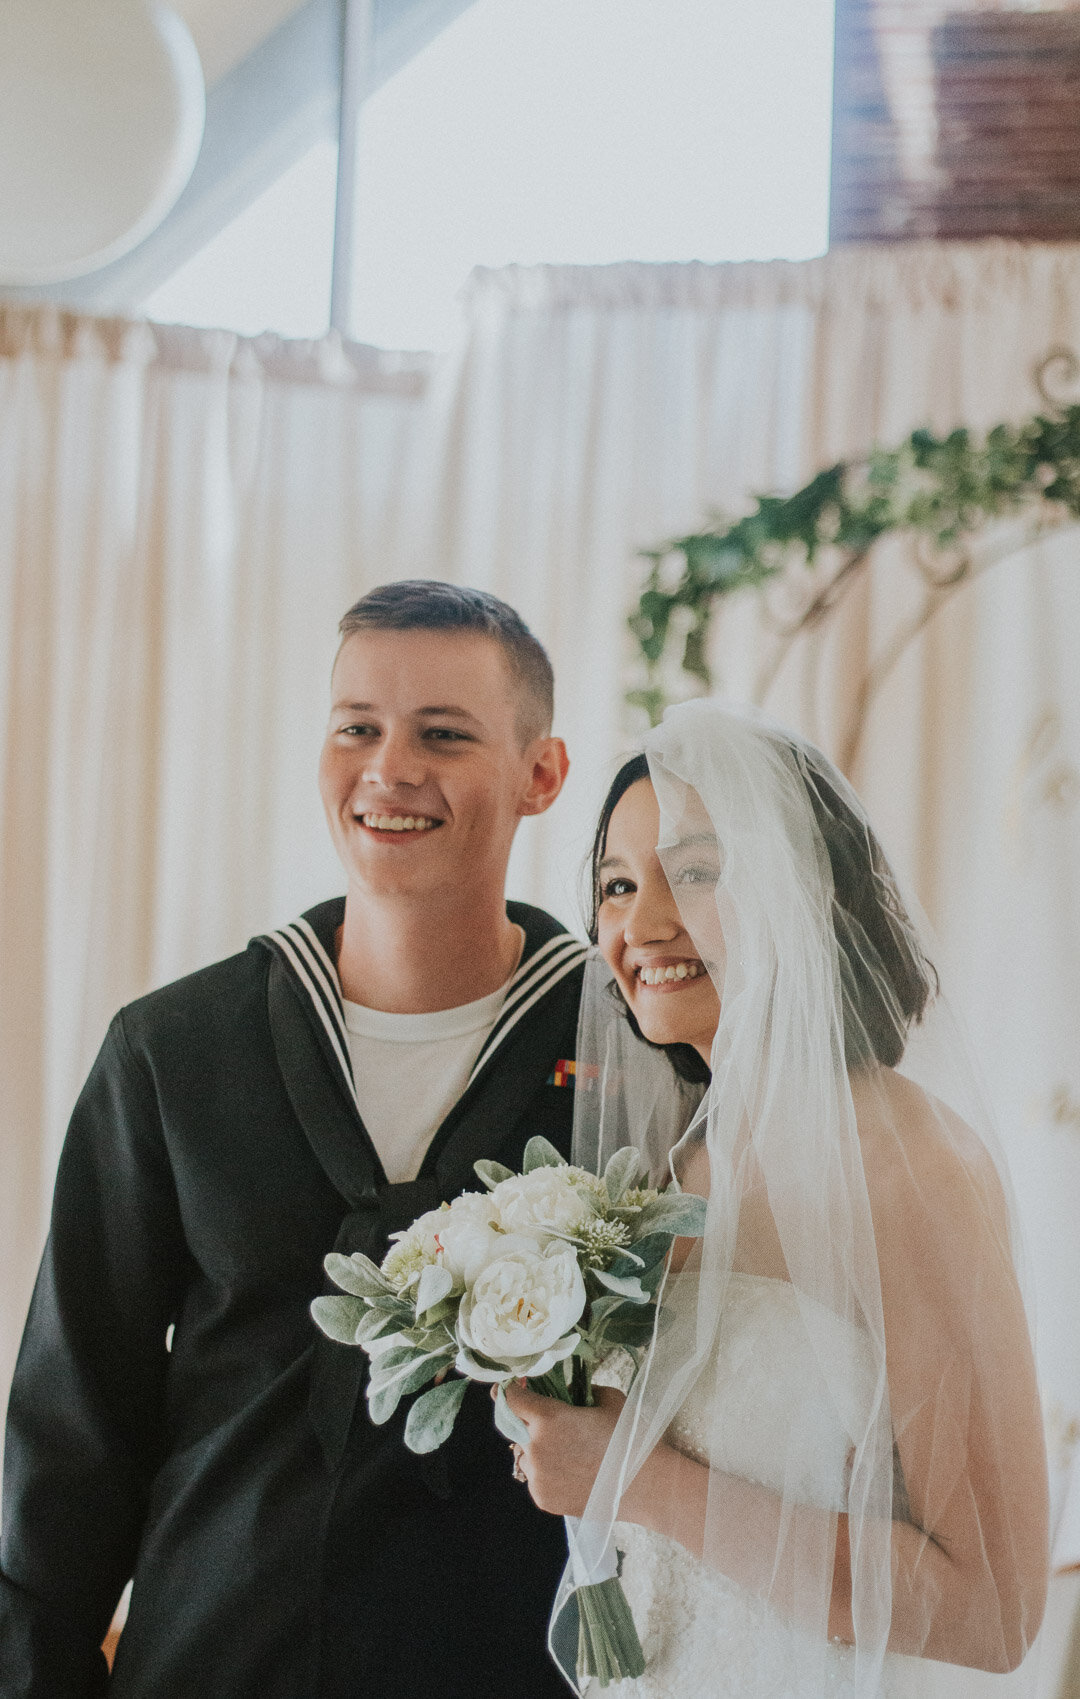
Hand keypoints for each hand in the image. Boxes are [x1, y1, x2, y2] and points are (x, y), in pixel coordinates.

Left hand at [503, 1381, 626, 1516]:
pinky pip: (536, 1478)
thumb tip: (567, 1394)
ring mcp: (537, 1477)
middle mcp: (535, 1448)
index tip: (514, 1388)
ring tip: (569, 1453)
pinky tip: (573, 1473)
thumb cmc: (630, 1437)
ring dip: (537, 1449)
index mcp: (548, 1418)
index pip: (512, 1399)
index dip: (512, 1391)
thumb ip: (581, 1391)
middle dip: (530, 1422)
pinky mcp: (543, 1499)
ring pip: (525, 1455)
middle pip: (517, 1427)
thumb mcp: (608, 1399)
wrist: (648, 1486)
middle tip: (556, 1425)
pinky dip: (547, 1473)